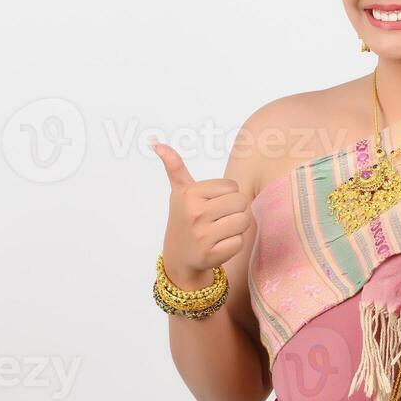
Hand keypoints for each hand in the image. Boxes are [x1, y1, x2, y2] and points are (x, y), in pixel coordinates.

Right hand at [152, 140, 251, 288]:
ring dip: (236, 227)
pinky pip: (239, 242)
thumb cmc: (185, 218)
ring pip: (243, 222)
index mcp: (190, 194)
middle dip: (235, 211)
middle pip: (241, 202)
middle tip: (219, 218)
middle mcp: (194, 213)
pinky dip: (233, 245)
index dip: (227, 195)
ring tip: (220, 230)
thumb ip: (174, 167)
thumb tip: (156, 143)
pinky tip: (218, 245)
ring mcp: (202, 235)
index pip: (232, 186)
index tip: (212, 204)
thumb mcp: (179, 192)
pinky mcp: (210, 254)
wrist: (179, 257)